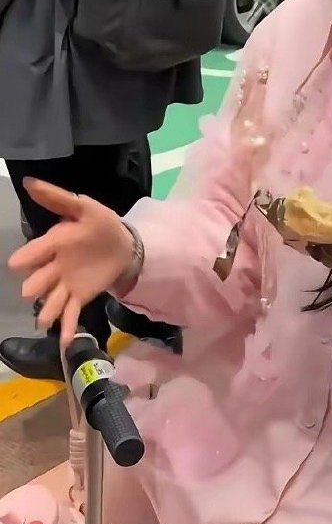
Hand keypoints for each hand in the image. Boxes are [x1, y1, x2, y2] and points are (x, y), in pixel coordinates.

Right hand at [8, 180, 135, 344]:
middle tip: (30, 293)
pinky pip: (71, 313)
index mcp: (56, 243)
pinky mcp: (79, 297)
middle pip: (42, 277)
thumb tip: (29, 181)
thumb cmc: (100, 224)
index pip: (40, 249)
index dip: (29, 256)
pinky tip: (65, 342)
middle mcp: (55, 266)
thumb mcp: (83, 207)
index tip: (16, 263)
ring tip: (43, 322)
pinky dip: (67, 328)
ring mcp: (66, 284)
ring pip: (53, 299)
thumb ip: (58, 198)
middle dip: (36, 285)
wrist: (123, 244)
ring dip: (48, 310)